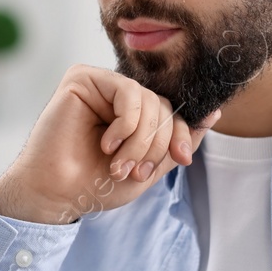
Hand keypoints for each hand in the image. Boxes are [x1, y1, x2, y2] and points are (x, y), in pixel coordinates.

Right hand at [0, 64, 218, 224]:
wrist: (58, 192)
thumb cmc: (95, 184)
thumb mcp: (149, 167)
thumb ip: (177, 141)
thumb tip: (214, 113)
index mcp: (132, 114)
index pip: (172, 113)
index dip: (182, 134)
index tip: (181, 159)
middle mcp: (117, 96)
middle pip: (163, 107)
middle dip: (156, 145)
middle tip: (133, 172)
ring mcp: (101, 85)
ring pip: (148, 101)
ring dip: (139, 141)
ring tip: (117, 165)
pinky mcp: (83, 78)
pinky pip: (128, 91)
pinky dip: (126, 123)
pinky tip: (107, 143)